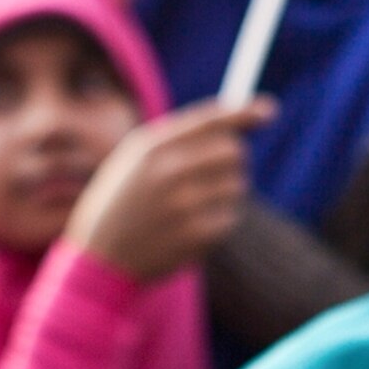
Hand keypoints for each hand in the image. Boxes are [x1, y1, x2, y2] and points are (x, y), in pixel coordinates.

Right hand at [66, 99, 272, 283]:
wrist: (99, 259)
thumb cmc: (123, 202)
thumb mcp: (135, 161)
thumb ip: (180, 138)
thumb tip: (239, 127)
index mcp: (151, 147)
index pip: (209, 120)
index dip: (244, 112)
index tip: (269, 109)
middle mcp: (168, 171)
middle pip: (234, 151)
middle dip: (231, 159)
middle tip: (213, 172)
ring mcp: (184, 205)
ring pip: (237, 185)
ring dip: (224, 193)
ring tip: (191, 205)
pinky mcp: (197, 235)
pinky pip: (230, 217)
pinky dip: (218, 222)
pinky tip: (190, 229)